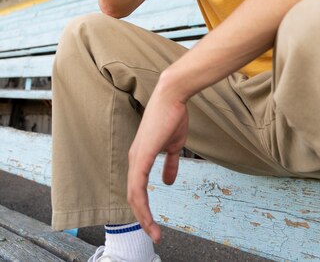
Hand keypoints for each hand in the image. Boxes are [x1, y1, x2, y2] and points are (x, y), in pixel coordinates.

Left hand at [127, 82, 188, 242]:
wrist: (173, 96)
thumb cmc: (173, 116)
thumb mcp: (173, 145)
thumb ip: (170, 164)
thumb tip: (168, 182)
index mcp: (140, 157)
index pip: (138, 189)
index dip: (144, 208)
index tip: (155, 224)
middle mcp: (134, 159)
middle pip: (133, 196)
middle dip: (142, 218)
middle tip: (154, 234)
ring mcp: (136, 158)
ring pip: (134, 195)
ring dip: (143, 216)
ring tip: (154, 232)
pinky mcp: (141, 156)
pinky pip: (138, 187)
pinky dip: (143, 205)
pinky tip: (148, 217)